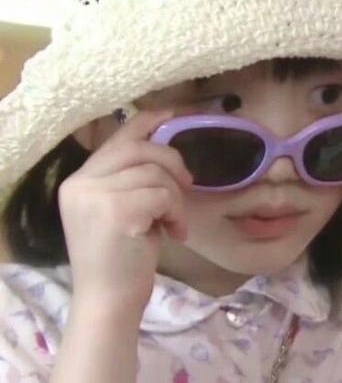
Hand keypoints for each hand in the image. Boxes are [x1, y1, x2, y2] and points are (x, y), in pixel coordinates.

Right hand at [58, 109, 192, 316]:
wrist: (108, 302)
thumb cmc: (120, 258)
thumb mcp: (121, 210)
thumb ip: (131, 179)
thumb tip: (165, 152)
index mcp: (79, 180)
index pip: (116, 137)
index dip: (146, 121)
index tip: (171, 114)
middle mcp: (81, 183)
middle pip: (138, 147)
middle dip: (171, 160)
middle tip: (187, 183)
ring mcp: (95, 195)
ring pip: (155, 172)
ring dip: (175, 197)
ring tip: (174, 222)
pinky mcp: (117, 211)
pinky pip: (162, 194)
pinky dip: (176, 211)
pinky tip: (173, 233)